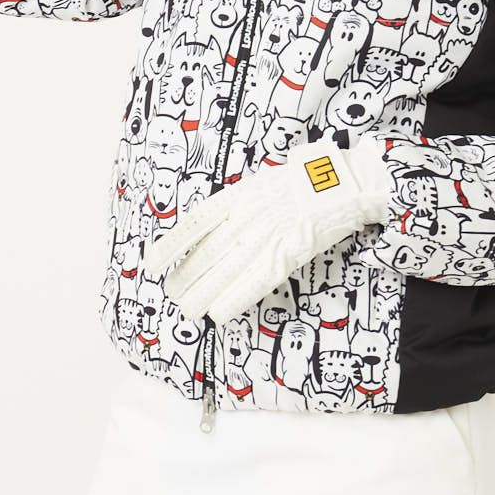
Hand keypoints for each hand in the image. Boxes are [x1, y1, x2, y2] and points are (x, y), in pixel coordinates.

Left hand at [142, 136, 390, 323]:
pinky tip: (219, 313)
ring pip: (225, 271)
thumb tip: (218, 228)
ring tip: (187, 310)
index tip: (153, 262)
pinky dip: (235, 298)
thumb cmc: (306, 181)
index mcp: (240, 195)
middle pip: (207, 253)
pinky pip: (255, 281)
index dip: (172, 245)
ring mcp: (266, 236)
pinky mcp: (287, 253)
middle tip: (173, 295)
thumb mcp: (264, 183)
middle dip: (185, 278)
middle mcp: (247, 216)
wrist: (342, 182)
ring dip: (202, 295)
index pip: (196, 223)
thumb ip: (241, 205)